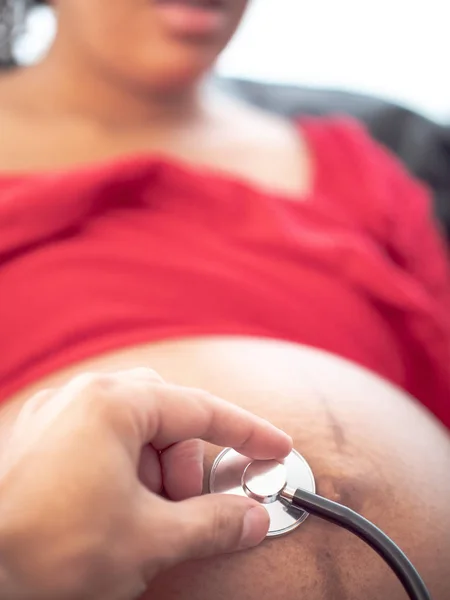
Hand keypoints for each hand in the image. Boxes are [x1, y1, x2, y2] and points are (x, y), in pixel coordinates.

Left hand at [0, 368, 291, 599]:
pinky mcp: (44, 435)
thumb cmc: (48, 550)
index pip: (202, 409)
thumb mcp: (148, 540)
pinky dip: (126, 465)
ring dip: (155, 468)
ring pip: (135, 426)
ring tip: (145, 515)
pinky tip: (117, 504)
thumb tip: (254, 519)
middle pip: (168, 415)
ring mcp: (60, 412)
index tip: (277, 448)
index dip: (248, 432)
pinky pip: (104, 435)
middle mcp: (85, 395)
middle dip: (187, 462)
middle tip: (188, 506)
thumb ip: (213, 523)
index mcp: (113, 404)